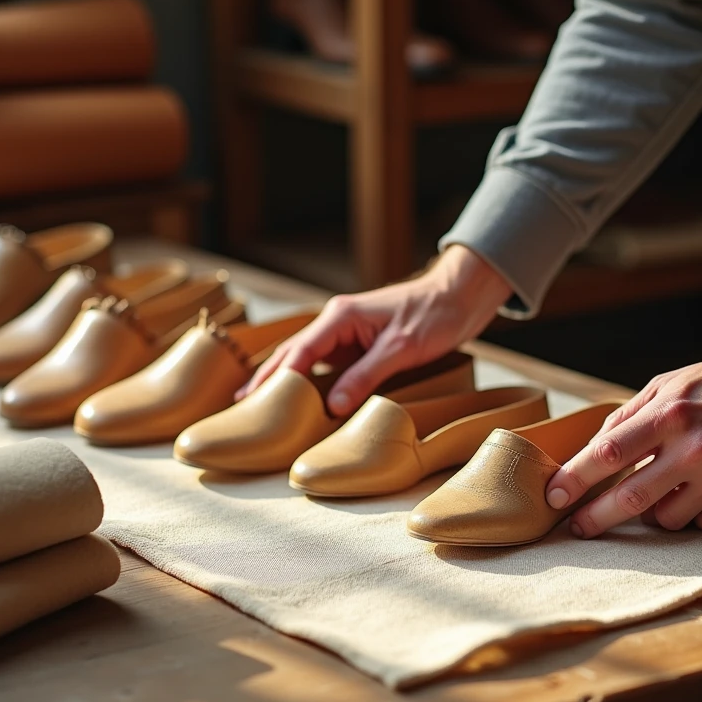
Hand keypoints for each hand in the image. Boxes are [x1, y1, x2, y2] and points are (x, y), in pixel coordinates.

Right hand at [237, 244, 510, 416]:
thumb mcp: (402, 348)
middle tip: (240, 406)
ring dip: (282, 380)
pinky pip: (326, 365)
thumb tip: (333, 406)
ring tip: (256, 404)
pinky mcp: (358, 344)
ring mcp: (346, 333)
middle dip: (266, 378)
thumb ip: (366, 375)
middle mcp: (336, 322)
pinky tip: (297, 396)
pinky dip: (308, 381)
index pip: (299, 351)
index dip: (277, 378)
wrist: (461, 295)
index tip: (256, 402)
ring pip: (305, 359)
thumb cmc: (435, 315)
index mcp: (340, 316)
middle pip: (292, 353)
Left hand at [546, 333, 701, 536]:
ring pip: (665, 519)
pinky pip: (700, 523)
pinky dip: (688, 514)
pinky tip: (694, 492)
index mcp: (670, 413)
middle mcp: (694, 447)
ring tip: (657, 491)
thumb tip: (594, 449)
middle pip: (630, 498)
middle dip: (595, 517)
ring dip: (650, 513)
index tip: (553, 495)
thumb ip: (629, 416)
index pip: (609, 452)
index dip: (575, 477)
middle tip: (576, 528)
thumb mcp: (670, 384)